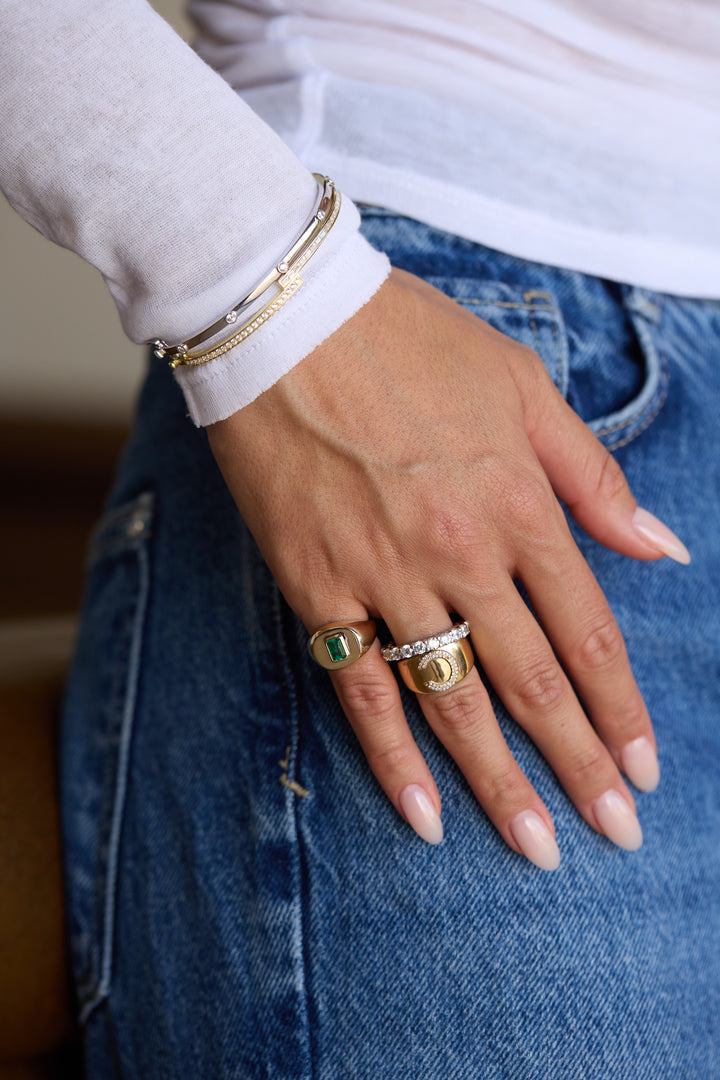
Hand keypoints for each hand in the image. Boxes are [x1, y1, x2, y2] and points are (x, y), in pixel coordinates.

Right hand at [207, 269, 684, 867]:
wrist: (286, 322)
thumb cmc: (409, 341)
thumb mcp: (523, 387)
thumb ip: (592, 475)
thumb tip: (660, 546)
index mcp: (518, 502)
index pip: (587, 631)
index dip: (621, 706)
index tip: (645, 766)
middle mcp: (460, 552)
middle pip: (533, 681)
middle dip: (581, 764)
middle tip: (615, 833)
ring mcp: (384, 577)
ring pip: (454, 701)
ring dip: (500, 781)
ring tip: (536, 847)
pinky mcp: (317, 589)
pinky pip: (360, 690)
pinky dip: (392, 758)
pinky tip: (424, 816)